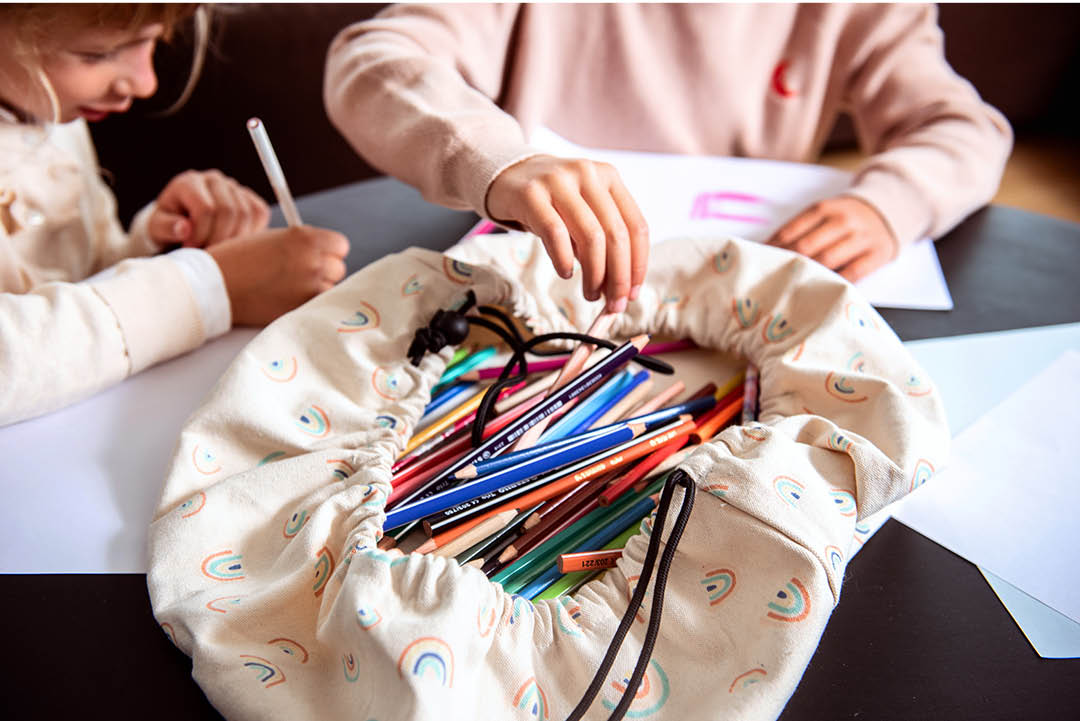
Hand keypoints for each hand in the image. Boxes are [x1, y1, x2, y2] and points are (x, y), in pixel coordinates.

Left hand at [149, 170, 269, 247]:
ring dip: (235, 240)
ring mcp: (234, 187)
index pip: (205, 209)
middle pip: (228, 211)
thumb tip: (184, 229)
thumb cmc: (169, 226)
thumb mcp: (158, 228)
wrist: (181, 221)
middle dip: (219, 239)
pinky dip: (251, 232)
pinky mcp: (249, 197)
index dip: (201, 234)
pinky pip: (260, 213)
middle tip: (208, 254)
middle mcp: (213, 180)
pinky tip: (234, 242)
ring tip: (219, 250)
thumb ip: (167, 227)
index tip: (191, 249)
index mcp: (189, 183)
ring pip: (246, 214)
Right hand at [207, 225, 348, 325]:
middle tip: (300, 273)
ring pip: (330, 288)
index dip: (329, 250)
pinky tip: (288, 298)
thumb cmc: (239, 258)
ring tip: (290, 286)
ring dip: (316, 288)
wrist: (215, 284)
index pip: (340, 245)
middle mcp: (313, 261)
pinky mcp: (301, 308)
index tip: (317, 254)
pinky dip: (307, 303)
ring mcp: (309, 287)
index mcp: (306, 238)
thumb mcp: (273, 237)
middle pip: (338, 268)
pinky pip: (317, 305)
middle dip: (324, 270)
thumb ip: (301, 243)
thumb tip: (322, 253)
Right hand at [486, 155, 648, 312]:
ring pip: (591, 237)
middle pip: (616, 235)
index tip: (632, 294)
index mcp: (609, 176)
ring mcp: (559, 181)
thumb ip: (602, 240)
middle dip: (618, 277)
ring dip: (594, 275)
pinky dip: (564, 260)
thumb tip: (617, 287)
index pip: (636, 226)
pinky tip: (566, 272)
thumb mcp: (584, 211)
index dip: (638, 266)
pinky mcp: (531, 194)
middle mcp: (588, 174)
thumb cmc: (552, 201)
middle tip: (614, 303)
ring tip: (589, 293)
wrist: (509, 176)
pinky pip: (555, 234)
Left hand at [767, 196, 897, 281]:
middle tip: (771, 281)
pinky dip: (836, 283)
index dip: (772, 250)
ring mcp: (861, 237)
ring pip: (828, 260)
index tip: (759, 263)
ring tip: (791, 288)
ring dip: (808, 275)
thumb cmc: (844, 218)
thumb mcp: (822, 213)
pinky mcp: (878, 254)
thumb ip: (798, 230)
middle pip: (806, 247)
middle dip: (786, 264)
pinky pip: (853, 273)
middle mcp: (842, 221)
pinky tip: (821, 291)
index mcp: (823, 209)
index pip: (791, 232)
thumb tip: (766, 251)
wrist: (888, 209)